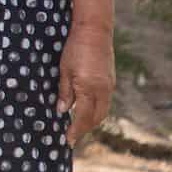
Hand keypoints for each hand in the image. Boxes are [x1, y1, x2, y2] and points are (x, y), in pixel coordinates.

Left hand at [58, 22, 114, 143]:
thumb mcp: (64, 70)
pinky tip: (87, 110)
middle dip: (84, 129)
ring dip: (92, 121)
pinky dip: (96, 110)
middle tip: (72, 136)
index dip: (75, 130)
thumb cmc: (74, 49)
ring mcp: (109, 87)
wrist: (94, 31)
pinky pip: (105, 103)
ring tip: (78, 127)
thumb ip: (65, 92)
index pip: (82, 117)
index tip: (68, 140)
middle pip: (95, 118)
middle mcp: (103, 91)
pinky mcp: (111, 82)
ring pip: (102, 112)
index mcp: (88, 89)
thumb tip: (61, 111)